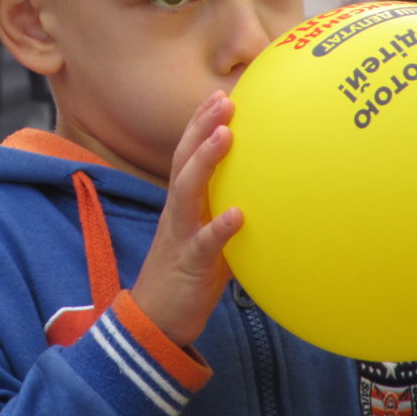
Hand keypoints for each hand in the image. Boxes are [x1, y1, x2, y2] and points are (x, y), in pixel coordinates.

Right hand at [131, 90, 244, 346]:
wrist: (154, 320)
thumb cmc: (186, 276)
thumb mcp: (206, 237)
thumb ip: (224, 213)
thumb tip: (262, 197)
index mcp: (182, 204)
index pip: (187, 155)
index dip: (200, 124)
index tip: (219, 95)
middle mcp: (178, 212)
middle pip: (184, 160)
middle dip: (202, 127)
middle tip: (224, 99)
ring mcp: (180, 234)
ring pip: (188, 191)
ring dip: (206, 161)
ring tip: (226, 135)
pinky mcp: (189, 264)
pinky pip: (204, 243)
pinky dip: (220, 227)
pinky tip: (239, 214)